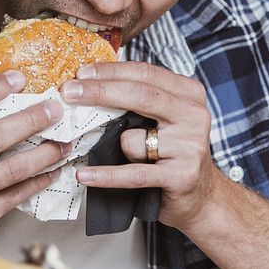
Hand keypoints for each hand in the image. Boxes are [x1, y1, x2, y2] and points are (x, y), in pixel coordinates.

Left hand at [62, 61, 220, 229]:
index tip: (80, 73)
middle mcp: (194, 115)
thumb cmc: (172, 153)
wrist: (201, 196)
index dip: (110, 71)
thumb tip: (89, 83)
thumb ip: (139, 99)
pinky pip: (134, 174)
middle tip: (68, 92)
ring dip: (119, 149)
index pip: (145, 74)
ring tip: (129, 157)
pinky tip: (85, 175)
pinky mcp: (181, 176)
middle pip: (140, 95)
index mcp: (189, 94)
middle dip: (99, 91)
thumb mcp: (163, 118)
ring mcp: (190, 146)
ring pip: (132, 139)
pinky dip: (106, 175)